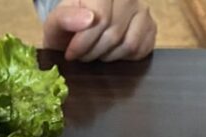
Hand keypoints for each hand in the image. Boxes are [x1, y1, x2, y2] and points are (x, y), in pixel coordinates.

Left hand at [42, 0, 156, 61]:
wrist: (77, 32)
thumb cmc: (66, 29)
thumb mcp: (55, 24)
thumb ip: (64, 18)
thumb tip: (89, 19)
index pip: (101, 19)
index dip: (84, 43)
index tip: (71, 53)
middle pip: (114, 34)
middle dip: (93, 52)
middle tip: (83, 54)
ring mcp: (142, 8)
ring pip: (129, 44)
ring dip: (108, 56)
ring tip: (96, 51)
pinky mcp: (150, 25)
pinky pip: (141, 49)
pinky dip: (124, 58)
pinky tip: (112, 52)